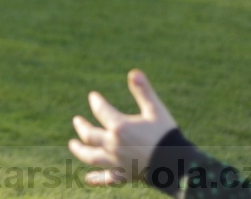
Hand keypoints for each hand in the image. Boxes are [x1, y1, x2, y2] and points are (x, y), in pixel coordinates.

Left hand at [67, 69, 176, 185]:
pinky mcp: (123, 175)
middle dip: (82, 126)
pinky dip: (96, 178)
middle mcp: (113, 144)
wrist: (178, 165)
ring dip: (80, 150)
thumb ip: (143, 91)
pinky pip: (106, 178)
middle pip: (90, 134)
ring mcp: (116, 161)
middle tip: (77, 120)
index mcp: (119, 126)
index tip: (93, 96)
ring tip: (72, 144)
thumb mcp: (156, 110)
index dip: (96, 101)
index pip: (100, 110)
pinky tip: (87, 179)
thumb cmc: (167, 135)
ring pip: (91, 156)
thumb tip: (134, 72)